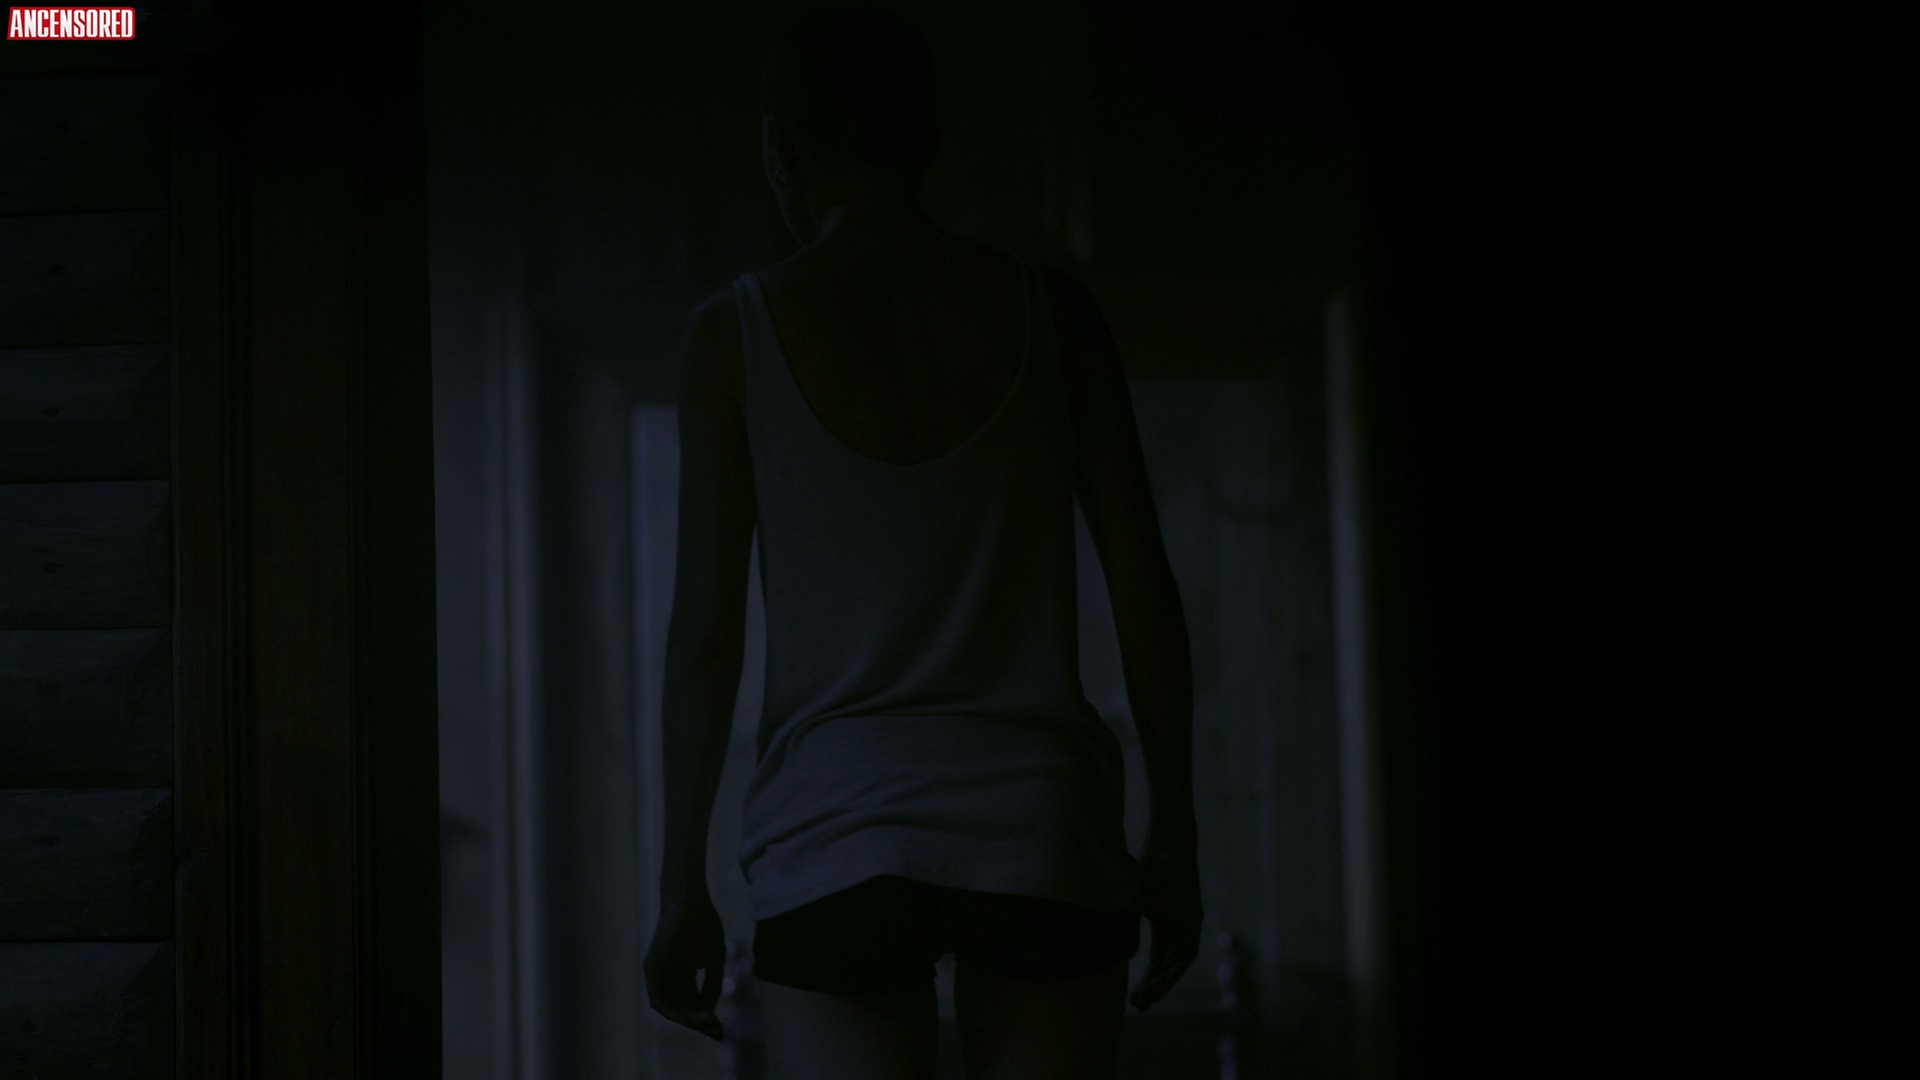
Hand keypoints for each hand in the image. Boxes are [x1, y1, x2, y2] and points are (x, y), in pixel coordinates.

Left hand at [644, 890, 726, 1040]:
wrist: (689, 899)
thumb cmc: (704, 925)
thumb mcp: (714, 960)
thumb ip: (712, 986)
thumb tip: (709, 1012)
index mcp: (684, 972)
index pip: (695, 1002)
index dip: (707, 1017)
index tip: (721, 1029)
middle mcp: (669, 976)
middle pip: (684, 1007)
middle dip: (699, 1022)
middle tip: (717, 1031)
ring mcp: (658, 973)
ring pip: (671, 1007)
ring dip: (687, 1020)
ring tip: (707, 1024)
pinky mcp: (651, 969)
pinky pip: (658, 1000)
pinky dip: (672, 1011)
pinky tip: (689, 1017)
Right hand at [1130, 838, 1202, 1012]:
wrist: (1166, 844)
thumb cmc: (1144, 867)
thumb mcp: (1128, 900)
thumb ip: (1122, 922)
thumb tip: (1098, 943)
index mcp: (1161, 923)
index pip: (1155, 960)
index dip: (1144, 979)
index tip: (1132, 996)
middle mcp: (1178, 927)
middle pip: (1166, 966)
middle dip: (1152, 987)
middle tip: (1138, 1005)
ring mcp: (1189, 925)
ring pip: (1178, 964)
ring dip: (1163, 983)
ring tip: (1146, 998)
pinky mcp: (1195, 918)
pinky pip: (1187, 952)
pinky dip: (1175, 967)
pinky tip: (1161, 980)